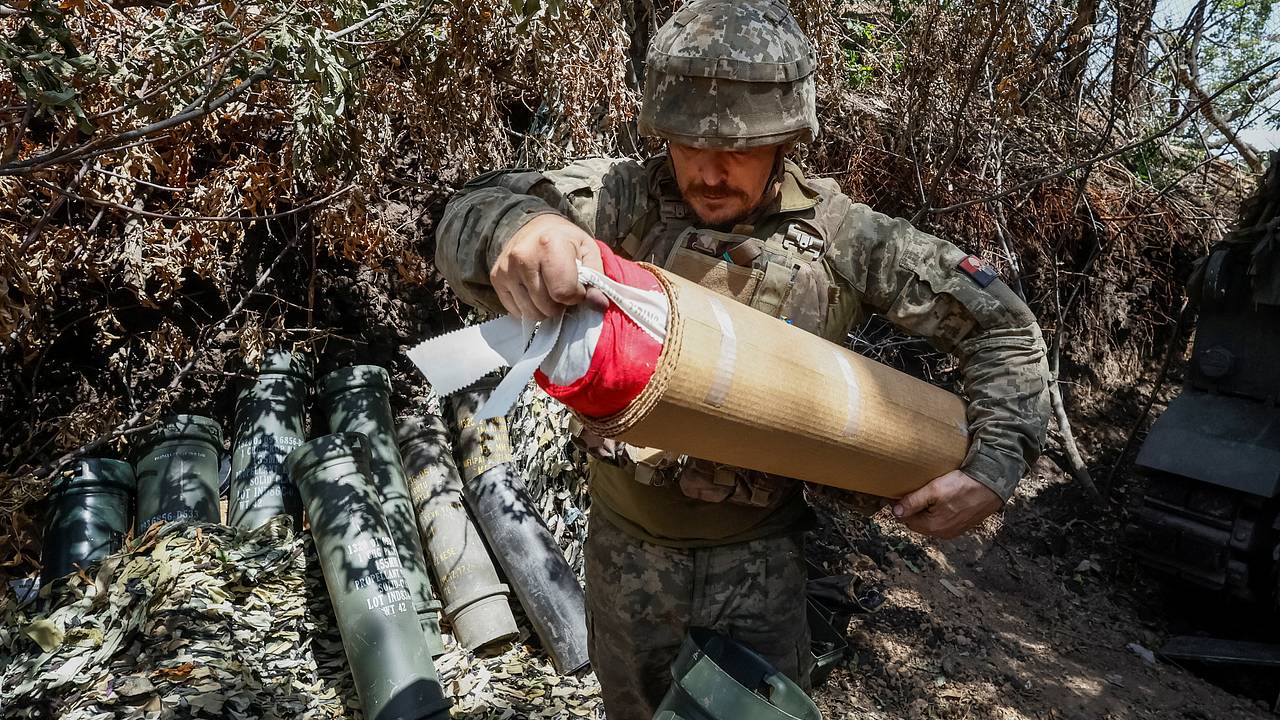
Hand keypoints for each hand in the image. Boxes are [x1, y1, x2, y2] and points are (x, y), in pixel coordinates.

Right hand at [491, 213, 607, 319]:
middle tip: (563, 289)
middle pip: (548, 307)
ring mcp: (507, 269)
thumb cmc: (564, 240)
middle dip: (561, 304)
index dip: (577, 295)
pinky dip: (530, 307)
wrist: (532, 227)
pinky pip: (516, 312)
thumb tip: (598, 305)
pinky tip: (535, 291)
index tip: (578, 286)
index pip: (564, 292)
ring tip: (549, 290)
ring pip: (532, 313)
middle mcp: (523, 257)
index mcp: (549, 244)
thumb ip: (597, 279)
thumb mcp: (588, 250)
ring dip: (545, 309)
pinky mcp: (497, 279)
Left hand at [892, 470, 1002, 538]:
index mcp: (932, 527)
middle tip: (916, 491)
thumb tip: (895, 512)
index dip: (902, 506)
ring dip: (927, 511)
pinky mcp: (963, 524)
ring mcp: (954, 530)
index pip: (906, 519)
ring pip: (931, 521)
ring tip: (931, 494)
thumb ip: (913, 502)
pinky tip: (944, 499)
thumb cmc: (962, 486)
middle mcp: (942, 533)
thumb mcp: (934, 490)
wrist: (992, 485)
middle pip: (918, 522)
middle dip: (914, 509)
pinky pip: (944, 520)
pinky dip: (939, 512)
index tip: (901, 493)